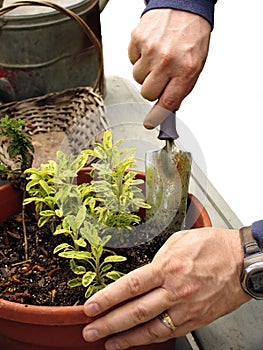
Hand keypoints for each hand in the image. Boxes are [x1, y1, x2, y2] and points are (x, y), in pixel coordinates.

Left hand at [82, 228, 249, 348]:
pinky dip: (151, 339)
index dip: (108, 298)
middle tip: (90, 330)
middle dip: (109, 323)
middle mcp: (175, 290)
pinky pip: (169, 332)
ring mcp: (186, 308)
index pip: (130, 285)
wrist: (243, 260)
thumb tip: (146, 271)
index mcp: (168, 267)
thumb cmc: (214, 246)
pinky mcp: (196, 319)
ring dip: (126, 338)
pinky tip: (138, 342)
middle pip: (135, 311)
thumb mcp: (180, 240)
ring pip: (151, 328)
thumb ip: (159, 257)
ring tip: (108, 343)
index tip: (91, 306)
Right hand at [128, 9, 210, 128]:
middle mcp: (167, 61)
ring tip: (157, 57)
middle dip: (152, 89)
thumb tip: (167, 108)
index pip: (167, 102)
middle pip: (147, 93)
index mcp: (185, 70)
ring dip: (145, 72)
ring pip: (137, 78)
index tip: (150, 123)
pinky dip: (139, 57)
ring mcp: (150, 50)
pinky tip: (151, 48)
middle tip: (160, 76)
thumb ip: (181, 89)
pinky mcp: (137, 40)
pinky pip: (131, 61)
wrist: (183, 6)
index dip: (157, 116)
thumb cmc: (191, 36)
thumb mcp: (195, 66)